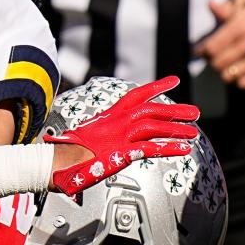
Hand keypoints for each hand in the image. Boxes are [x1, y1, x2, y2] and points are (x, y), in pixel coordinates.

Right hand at [44, 76, 200, 194]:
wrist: (50, 163)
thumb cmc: (66, 152)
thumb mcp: (90, 135)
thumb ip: (108, 132)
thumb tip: (119, 137)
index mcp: (109, 115)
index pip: (137, 95)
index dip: (157, 87)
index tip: (174, 81)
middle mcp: (116, 122)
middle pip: (152, 109)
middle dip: (175, 110)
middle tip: (195, 112)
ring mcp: (118, 136)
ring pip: (154, 127)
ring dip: (176, 129)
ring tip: (193, 132)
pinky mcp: (119, 153)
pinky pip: (150, 149)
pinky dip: (168, 148)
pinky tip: (183, 149)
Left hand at [195, 0, 244, 88]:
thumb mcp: (242, 6)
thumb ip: (225, 8)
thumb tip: (211, 5)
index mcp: (243, 24)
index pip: (211, 47)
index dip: (203, 50)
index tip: (203, 50)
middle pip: (218, 63)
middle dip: (214, 62)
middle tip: (216, 58)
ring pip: (229, 75)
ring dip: (226, 72)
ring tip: (229, 65)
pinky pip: (244, 83)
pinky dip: (240, 78)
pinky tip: (242, 70)